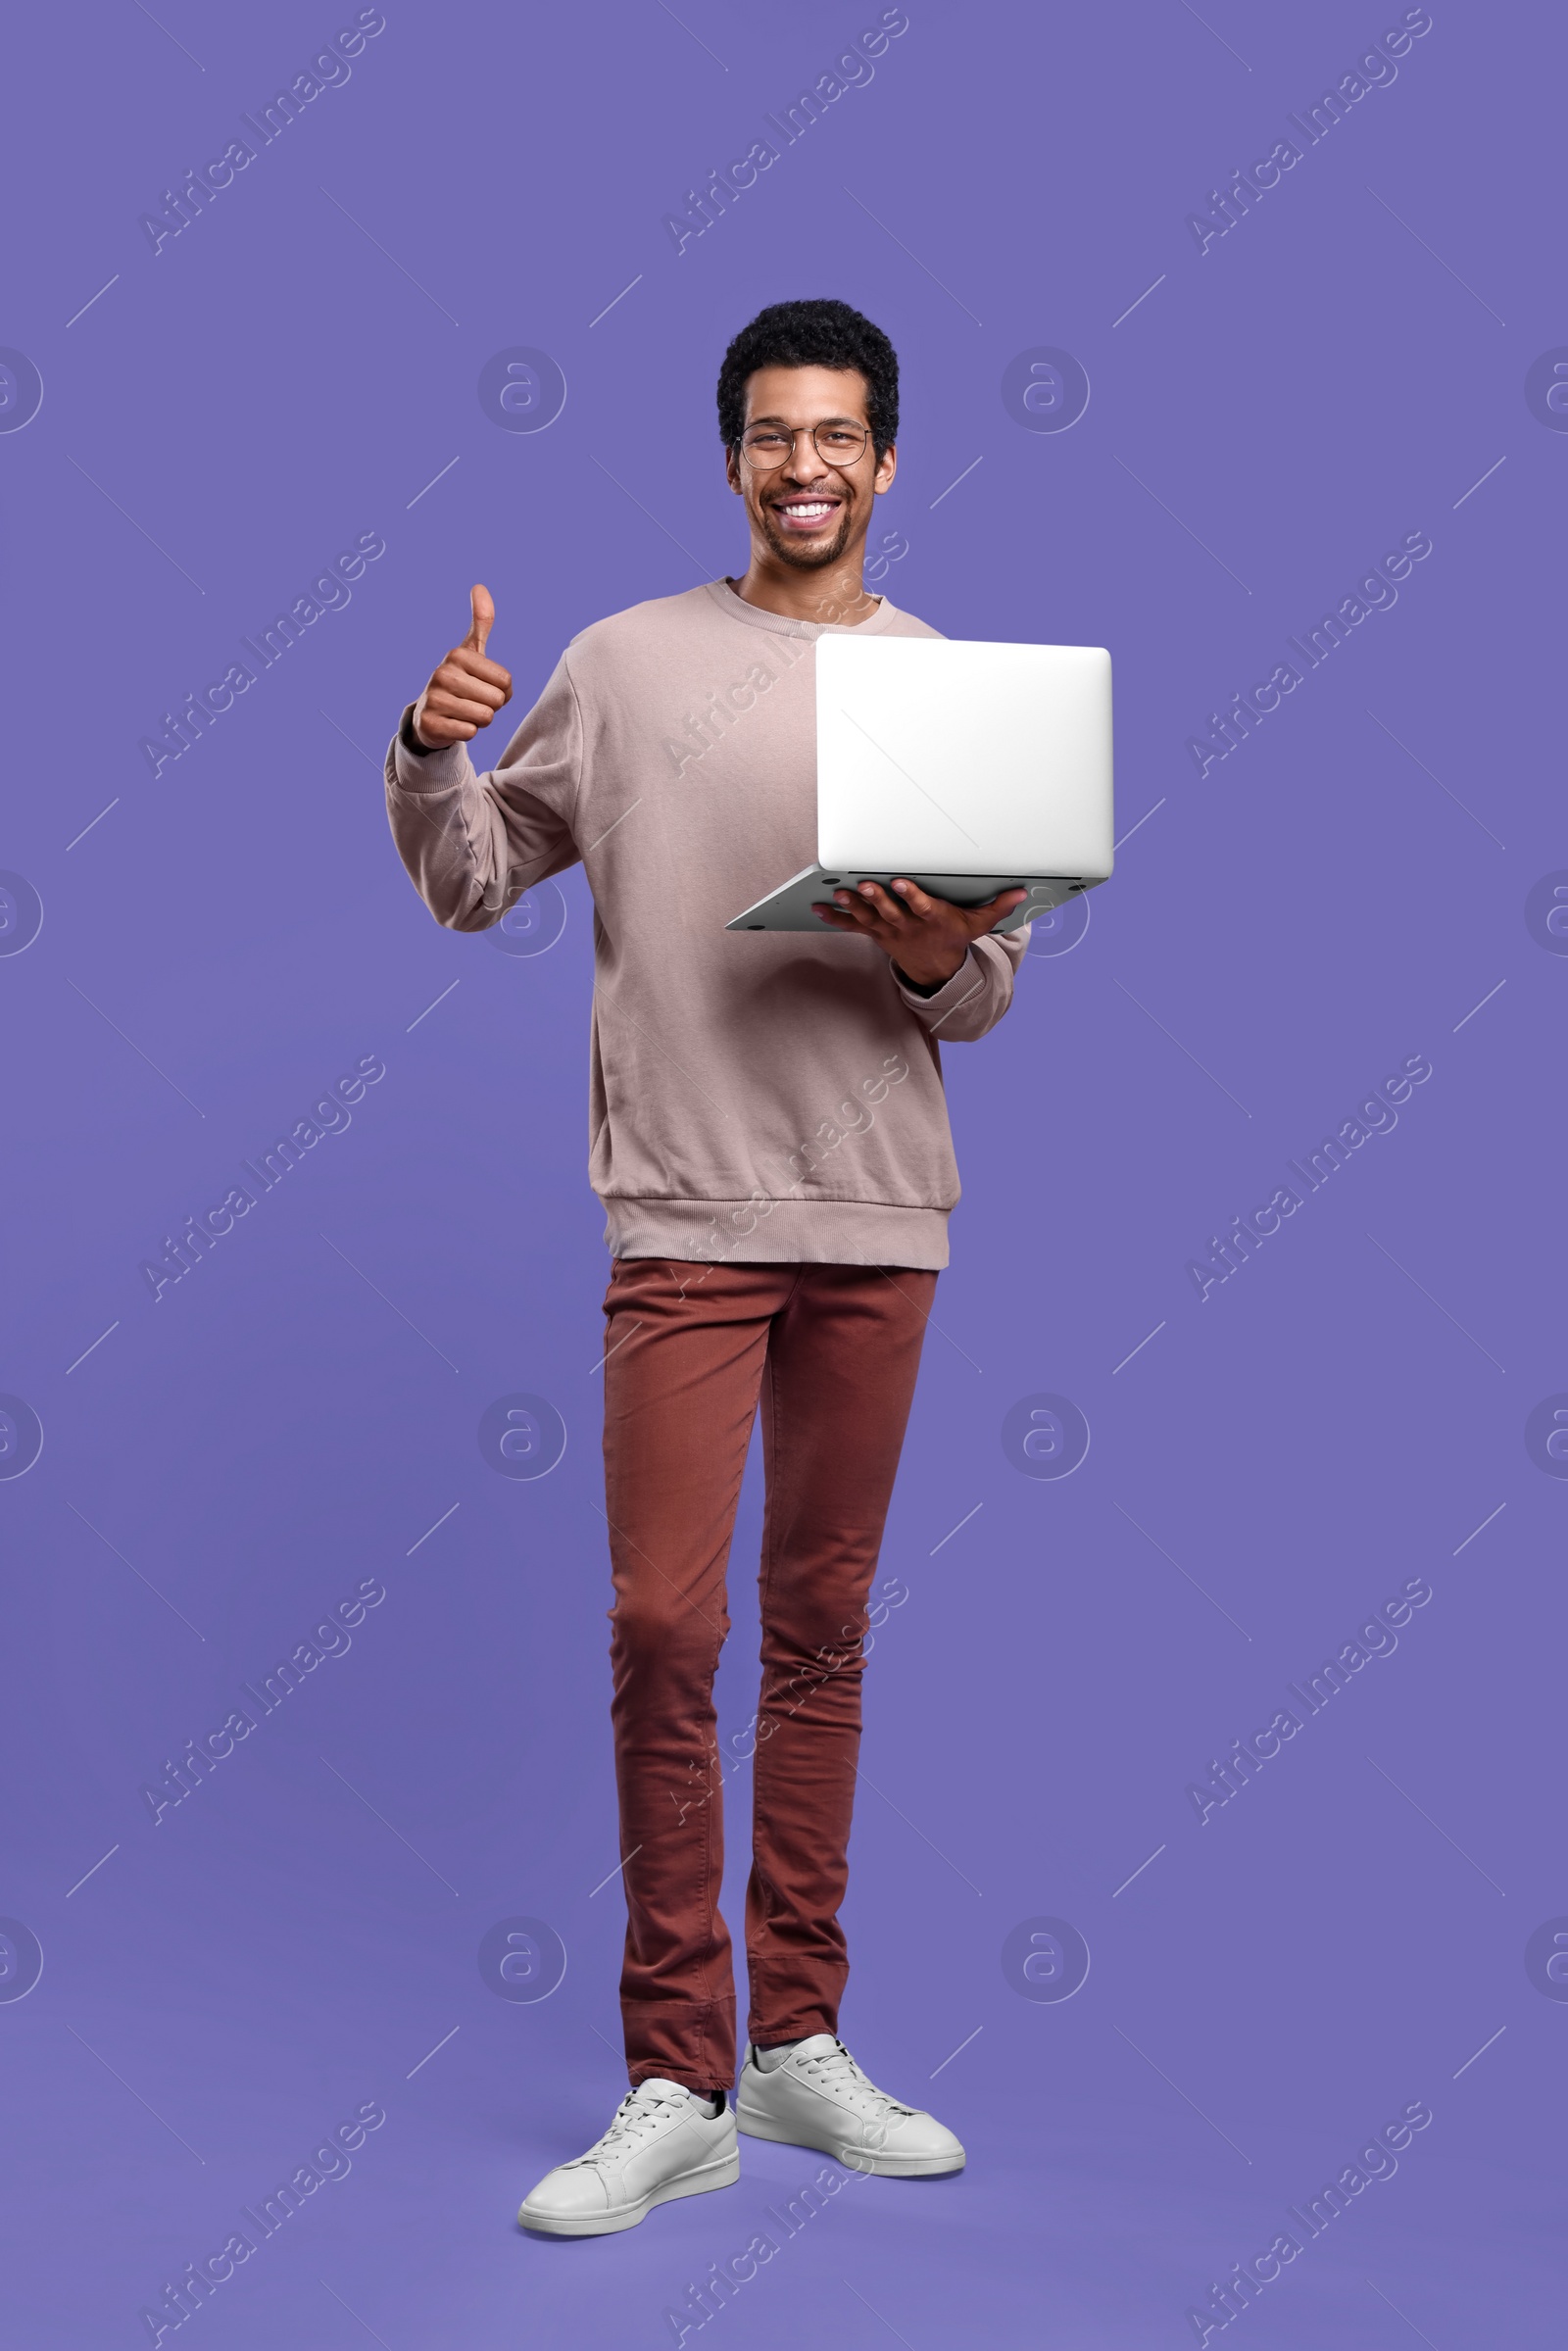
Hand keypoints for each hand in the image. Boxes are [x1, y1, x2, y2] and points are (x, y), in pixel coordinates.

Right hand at [411, 585, 512, 747]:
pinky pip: (470, 733)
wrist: (429, 714)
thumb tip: (479, 586)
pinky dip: (467, 732)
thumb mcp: (471, 651)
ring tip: (464, 712)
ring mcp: (434, 699)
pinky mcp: (431, 725)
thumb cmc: (460, 681)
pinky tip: (454, 724)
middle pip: (497, 700)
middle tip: (473, 701)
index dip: (502, 690)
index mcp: (457, 655)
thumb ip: (481, 621)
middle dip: (491, 706)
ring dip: (480, 720)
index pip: (506, 681)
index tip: (483, 686)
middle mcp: (442, 673)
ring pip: (485, 718)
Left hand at [812, 877, 1027, 988]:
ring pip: (869, 917)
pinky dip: (834, 917)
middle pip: (891, 912)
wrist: (937, 969)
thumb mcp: (978, 925)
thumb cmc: (955, 937)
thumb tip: (1022, 893)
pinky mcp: (876, 934)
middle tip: (863, 884)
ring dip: (853, 905)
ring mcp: (890, 932)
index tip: (901, 883)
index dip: (911, 896)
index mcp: (933, 920)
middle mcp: (909, 927)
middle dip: (877, 899)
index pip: (922, 906)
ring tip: (838, 892)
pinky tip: (817, 907)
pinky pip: (853, 926)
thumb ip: (997, 907)